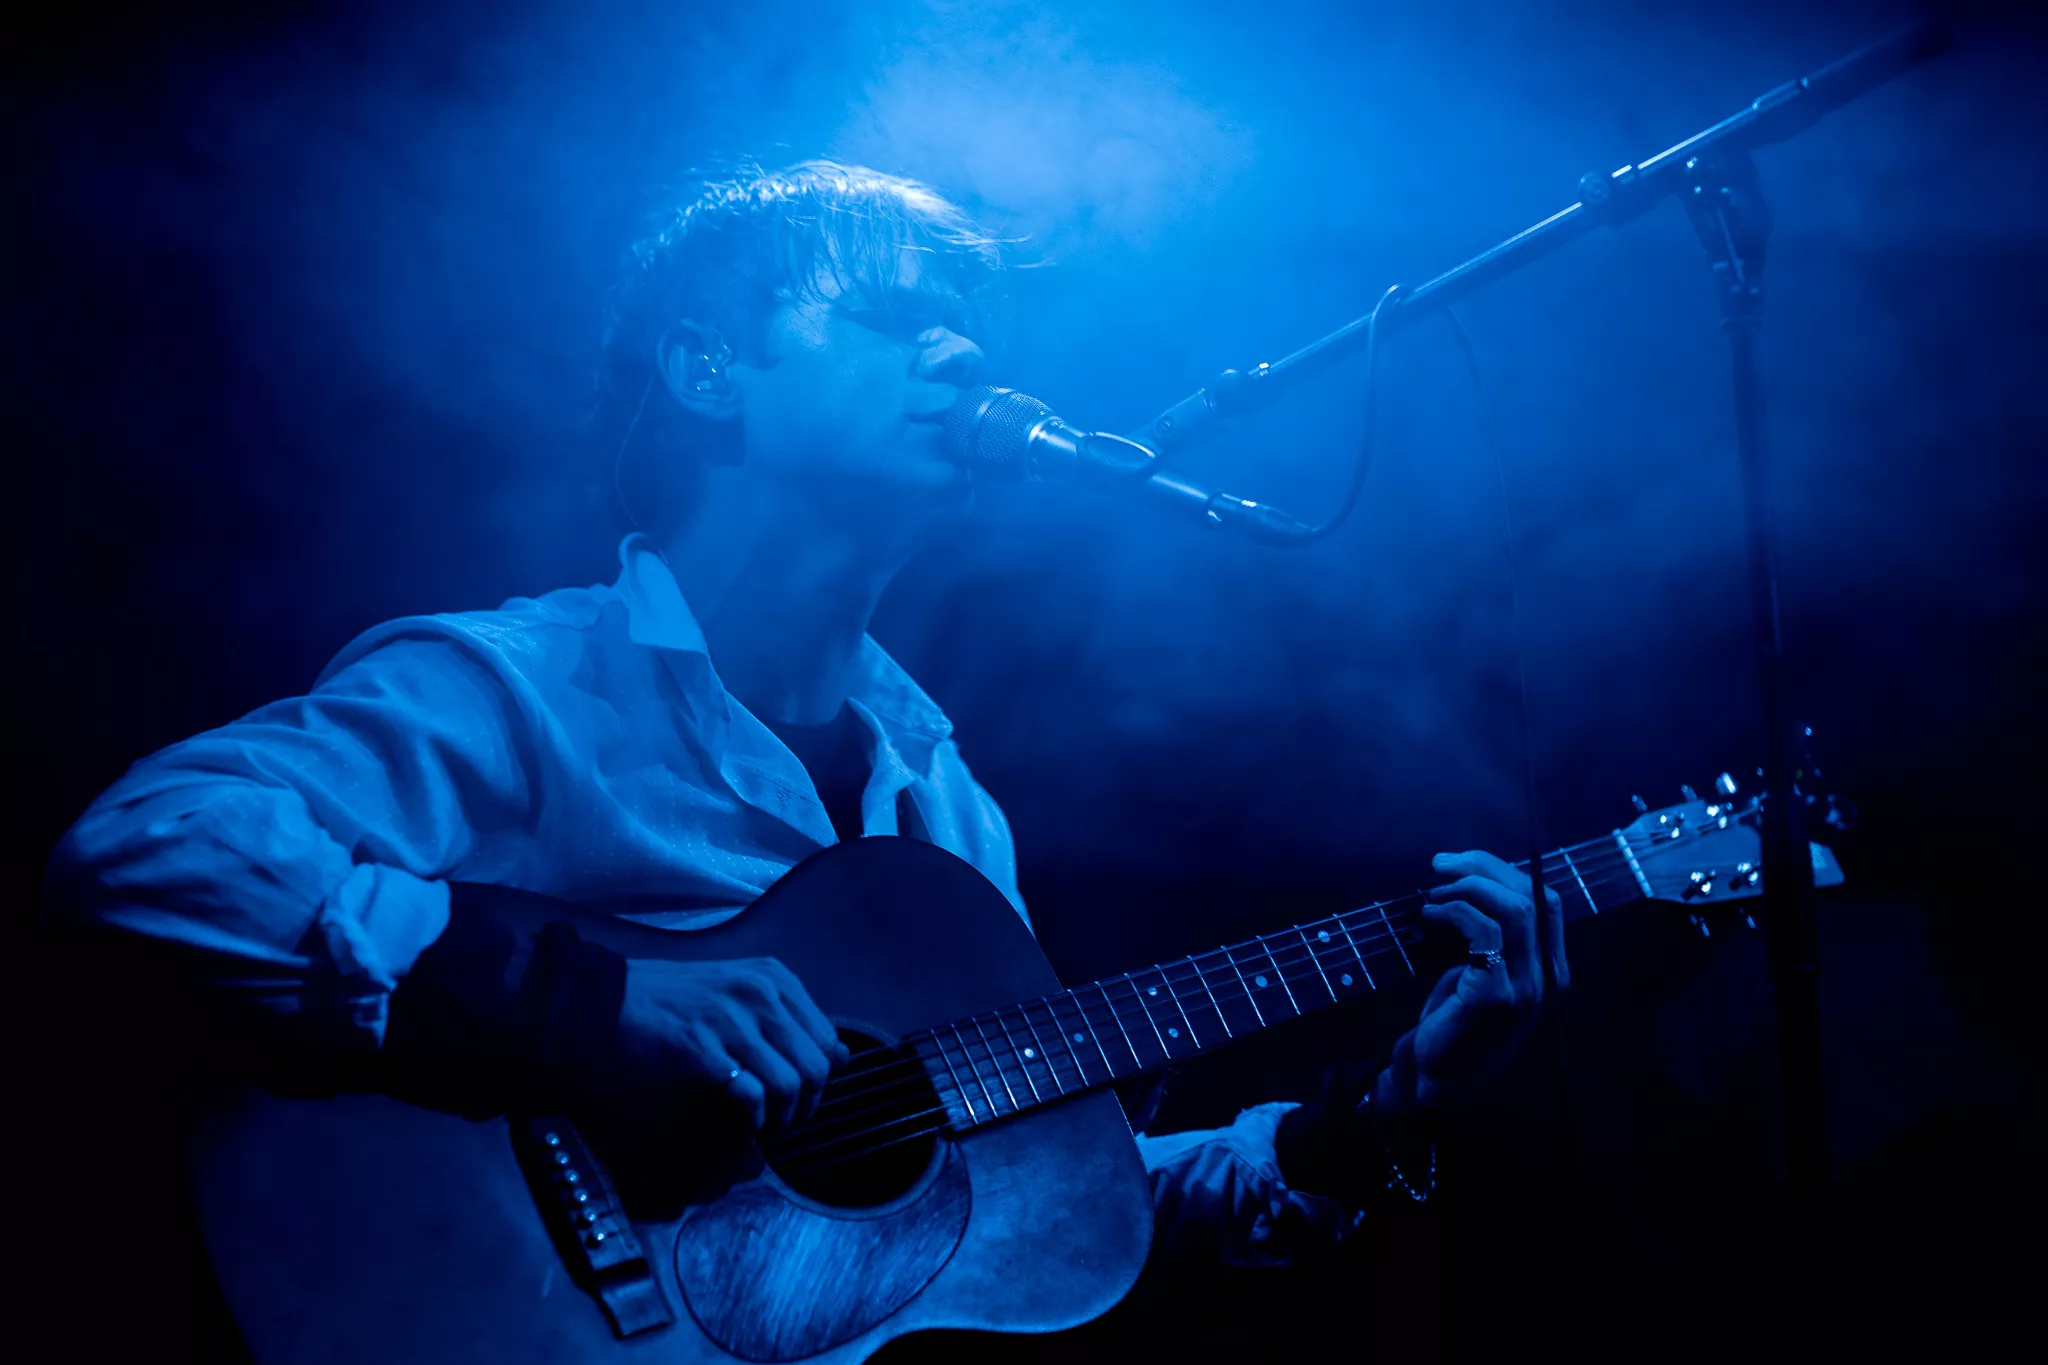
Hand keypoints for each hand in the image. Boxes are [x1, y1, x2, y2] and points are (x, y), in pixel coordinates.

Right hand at [613, 957, 849, 1134]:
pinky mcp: (703, 1049)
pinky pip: (752, 1095)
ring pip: (791, 1084)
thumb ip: (789, 1022)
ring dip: (780, 1119)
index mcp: (774, 978)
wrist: (597, 1004)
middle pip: (817, 1067)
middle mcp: (760, 992)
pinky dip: (752, 1121)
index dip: (818, 1082)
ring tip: (760, 1128)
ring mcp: (732, 1018)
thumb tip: (844, 1056)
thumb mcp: (739, 997)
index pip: (829, 1042)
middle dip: (804, 1107)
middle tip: (779, 1124)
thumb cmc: (666, 1004)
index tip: (796, 1101)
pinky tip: (737, 1124)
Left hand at [1381, 850, 1567, 1113]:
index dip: (1506, 871)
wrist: (1435, 1080)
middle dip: (1486, 869)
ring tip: (1434, 894)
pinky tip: (1430, 916)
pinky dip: (1454, 912)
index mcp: (1546, 970)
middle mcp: (1544, 979)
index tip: (1463, 861)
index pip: (1547, 903)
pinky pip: (1483, 933)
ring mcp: (1524, 989)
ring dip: (1468, 889)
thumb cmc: (1453, 1024)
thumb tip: (1473, 883)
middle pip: (1534, 898)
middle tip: (1442, 864)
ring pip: (1514, 910)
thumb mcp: (1480, 974)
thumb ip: (1492, 939)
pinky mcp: (1494, 996)